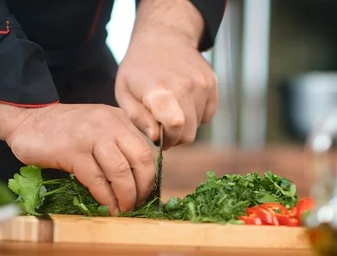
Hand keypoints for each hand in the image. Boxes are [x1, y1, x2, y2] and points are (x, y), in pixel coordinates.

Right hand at [5, 103, 154, 214]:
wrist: (28, 119)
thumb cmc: (66, 129)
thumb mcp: (100, 125)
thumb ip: (119, 142)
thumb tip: (138, 176)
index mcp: (120, 119)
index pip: (146, 149)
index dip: (150, 175)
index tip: (145, 192)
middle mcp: (110, 125)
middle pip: (140, 159)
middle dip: (142, 187)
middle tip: (137, 203)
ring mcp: (91, 137)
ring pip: (120, 171)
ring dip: (125, 195)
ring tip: (123, 209)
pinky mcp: (72, 151)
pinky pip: (96, 179)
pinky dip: (105, 196)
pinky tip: (106, 206)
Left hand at [115, 19, 217, 148]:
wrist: (164, 36)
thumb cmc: (139, 67)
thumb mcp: (124, 91)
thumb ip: (138, 118)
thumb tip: (156, 137)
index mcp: (160, 90)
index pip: (175, 124)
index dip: (168, 139)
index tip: (160, 137)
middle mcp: (186, 87)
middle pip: (188, 133)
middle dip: (175, 137)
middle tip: (162, 127)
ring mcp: (202, 84)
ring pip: (198, 125)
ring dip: (185, 124)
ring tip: (170, 108)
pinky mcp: (212, 83)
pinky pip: (208, 114)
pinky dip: (197, 115)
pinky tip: (183, 102)